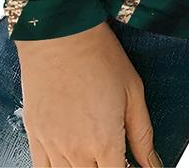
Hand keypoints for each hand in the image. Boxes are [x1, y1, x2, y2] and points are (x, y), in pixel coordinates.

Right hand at [15, 19, 159, 167]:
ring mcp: (52, 146)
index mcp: (105, 142)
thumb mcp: (133, 91)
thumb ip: (143, 135)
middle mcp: (76, 151)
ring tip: (95, 155)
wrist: (60, 33)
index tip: (130, 163)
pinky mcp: (34, 136)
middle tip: (115, 156)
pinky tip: (70, 158)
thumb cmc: (98, 55)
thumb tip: (153, 164)